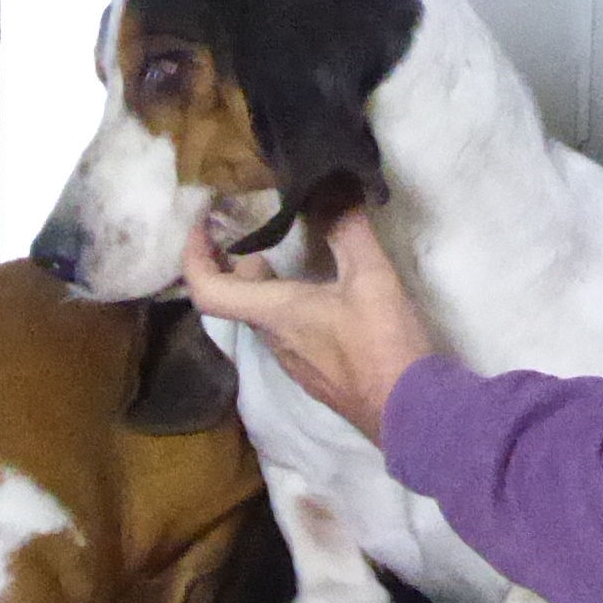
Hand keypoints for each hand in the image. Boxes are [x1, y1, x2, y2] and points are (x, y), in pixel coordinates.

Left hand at [183, 203, 434, 443]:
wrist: (409, 412)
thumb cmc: (382, 344)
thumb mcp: (371, 278)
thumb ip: (348, 231)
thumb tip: (333, 191)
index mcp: (274, 314)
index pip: (207, 290)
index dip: (193, 255)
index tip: (202, 225)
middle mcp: (273, 339)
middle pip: (237, 298)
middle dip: (242, 261)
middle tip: (262, 232)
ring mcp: (293, 361)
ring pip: (264, 315)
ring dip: (269, 284)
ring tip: (296, 254)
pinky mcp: (314, 373)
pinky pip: (287, 332)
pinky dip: (291, 304)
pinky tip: (324, 294)